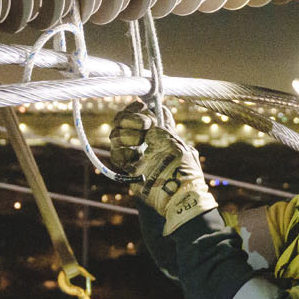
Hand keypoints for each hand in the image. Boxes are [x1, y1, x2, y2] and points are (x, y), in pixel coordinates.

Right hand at [113, 103, 215, 233]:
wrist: (178, 193)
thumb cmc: (183, 168)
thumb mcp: (174, 142)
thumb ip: (162, 127)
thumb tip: (155, 112)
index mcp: (158, 130)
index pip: (140, 112)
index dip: (136, 107)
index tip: (142, 104)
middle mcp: (144, 140)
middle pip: (122, 121)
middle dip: (130, 118)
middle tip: (146, 125)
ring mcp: (135, 153)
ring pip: (115, 135)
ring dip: (126, 134)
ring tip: (140, 142)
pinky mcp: (128, 168)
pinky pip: (116, 154)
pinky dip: (122, 151)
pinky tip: (133, 155)